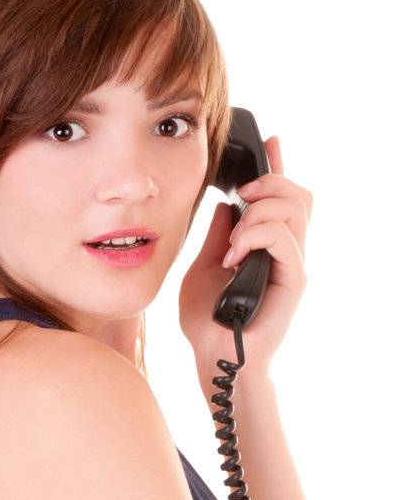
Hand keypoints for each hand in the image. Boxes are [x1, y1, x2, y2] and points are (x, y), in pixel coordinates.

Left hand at [178, 136, 311, 379]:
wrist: (213, 358)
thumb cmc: (206, 322)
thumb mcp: (202, 268)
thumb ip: (217, 237)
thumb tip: (224, 206)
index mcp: (264, 245)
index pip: (282, 197)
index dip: (280, 165)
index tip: (271, 140)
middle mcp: (285, 251)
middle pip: (298, 194)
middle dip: (270, 182)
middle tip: (242, 197)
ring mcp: (291, 265)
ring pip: (295, 209)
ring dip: (259, 212)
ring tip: (233, 241)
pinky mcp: (293, 280)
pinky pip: (284, 238)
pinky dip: (255, 237)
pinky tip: (233, 256)